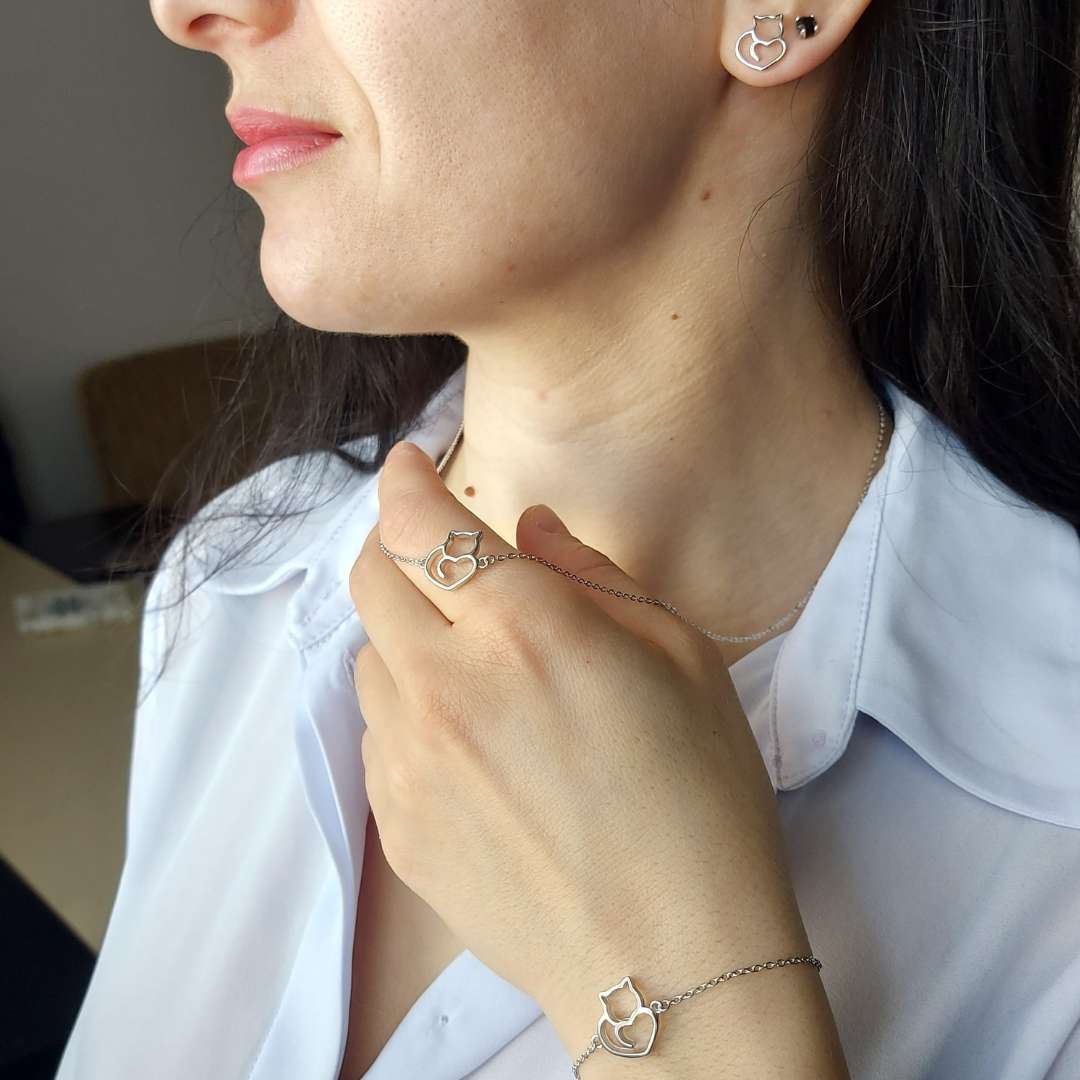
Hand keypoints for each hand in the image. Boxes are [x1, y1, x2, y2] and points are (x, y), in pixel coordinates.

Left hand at [348, 439, 808, 1017]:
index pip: (422, 525)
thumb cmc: (700, 798)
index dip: (405, 481)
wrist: (668, 960)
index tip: (410, 465)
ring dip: (406, 633)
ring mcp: (409, 761)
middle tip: (437, 551)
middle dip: (396, 543)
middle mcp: (447, 686)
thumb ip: (591, 573)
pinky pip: (378, 733)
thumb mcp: (679, 656)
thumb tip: (528, 526)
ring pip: (370, 657)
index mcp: (526, 630)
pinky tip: (470, 739)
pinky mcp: (396, 823)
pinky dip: (409, 707)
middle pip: (371, 577)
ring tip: (471, 662)